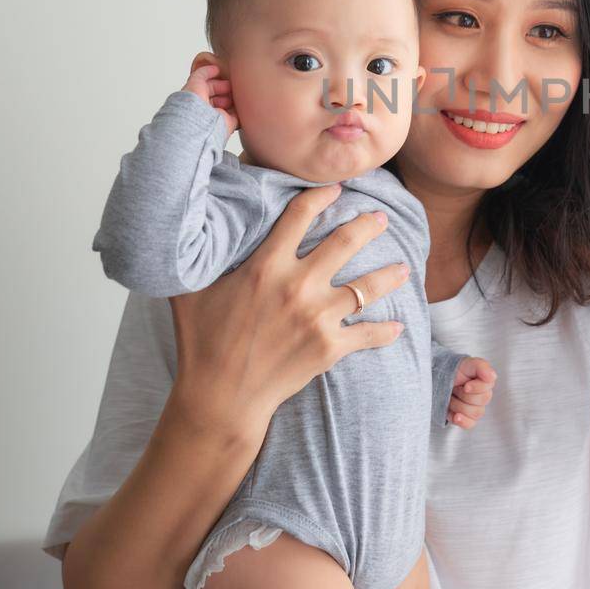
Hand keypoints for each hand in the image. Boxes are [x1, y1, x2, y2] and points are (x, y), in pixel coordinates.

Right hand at [164, 183, 409, 437]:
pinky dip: (385, 332)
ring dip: (389, 275)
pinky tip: (398, 327)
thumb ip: (196, 255)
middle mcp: (297, 286)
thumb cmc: (201, 341)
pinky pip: (368, 335)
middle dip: (368, 225)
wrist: (220, 398)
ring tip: (403, 267)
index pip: (300, 215)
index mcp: (266, 266)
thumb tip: (186, 221)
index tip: (335, 190)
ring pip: (367, 287)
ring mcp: (317, 318)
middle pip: (345, 242)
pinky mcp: (329, 348)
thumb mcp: (189, 290)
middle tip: (381, 218)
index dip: (321, 197)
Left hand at [184, 60, 238, 136]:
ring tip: (237, 92)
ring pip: (228, 105)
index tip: (222, 77)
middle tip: (231, 85)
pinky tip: (243, 100)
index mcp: (195, 99)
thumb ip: (203, 72)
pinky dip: (241, 109)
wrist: (201, 121)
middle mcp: (205, 109)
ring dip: (233, 97)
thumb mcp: (195, 80)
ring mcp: (216, 117)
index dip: (215, 82)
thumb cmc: (194, 103)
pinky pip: (237, 115)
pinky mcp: (227, 124)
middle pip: (219, 96)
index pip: (207, 88)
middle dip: (225, 89)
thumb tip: (215, 68)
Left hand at [446, 356, 496, 429]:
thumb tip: (492, 376)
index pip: (488, 390)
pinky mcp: (466, 418)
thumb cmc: (456, 370)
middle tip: (456, 388)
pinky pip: (470, 424)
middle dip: (465, 395)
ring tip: (451, 397)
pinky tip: (456, 416)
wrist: (439, 377)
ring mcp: (474, 408)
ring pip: (475, 413)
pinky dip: (463, 421)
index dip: (476, 388)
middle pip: (481, 402)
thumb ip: (482, 367)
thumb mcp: (468, 363)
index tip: (466, 385)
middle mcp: (482, 397)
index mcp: (485, 384)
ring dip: (459, 405)